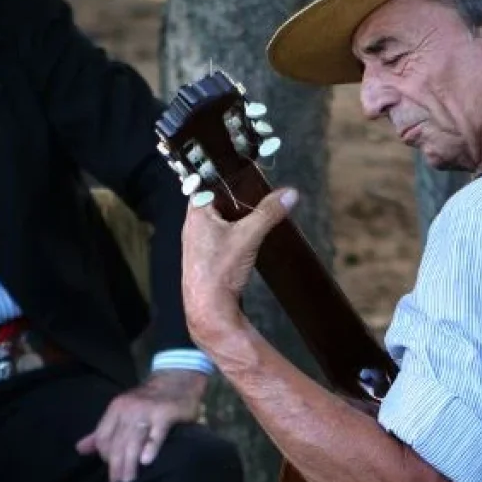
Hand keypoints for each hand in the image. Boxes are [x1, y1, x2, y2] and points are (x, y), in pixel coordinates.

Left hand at [76, 369, 206, 481]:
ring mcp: (148, 411)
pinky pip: (156, 433)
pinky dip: (151, 447)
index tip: (113, 473)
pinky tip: (147, 461)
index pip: (103, 438)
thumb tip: (79, 449)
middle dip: (115, 467)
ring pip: (134, 441)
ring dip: (130, 464)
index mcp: (116, 409)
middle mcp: (129, 410)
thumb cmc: (148, 400)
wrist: (178, 378)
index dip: (105, 457)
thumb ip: (102, 431)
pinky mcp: (166, 413)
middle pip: (117, 443)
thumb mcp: (122, 410)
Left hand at [181, 186, 297, 349]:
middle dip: (235, 198)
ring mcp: (197, 242)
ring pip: (218, 220)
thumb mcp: (248, 236)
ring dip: (235, 218)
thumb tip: (289, 194)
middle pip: (215, 201)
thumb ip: (268, 212)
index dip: (227, 176)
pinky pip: (218, 237)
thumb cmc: (219, 272)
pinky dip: (232, 234)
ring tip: (255, 215)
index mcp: (197, 212)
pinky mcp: (204, 258)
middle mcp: (192, 225)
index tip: (245, 173)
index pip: (208, 182)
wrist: (209, 309)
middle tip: (257, 193)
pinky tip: (245, 239)